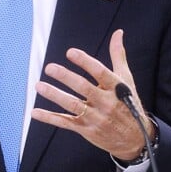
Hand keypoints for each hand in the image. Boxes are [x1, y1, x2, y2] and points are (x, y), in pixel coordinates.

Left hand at [31, 29, 152, 160]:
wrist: (134, 138)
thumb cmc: (128, 104)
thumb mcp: (126, 80)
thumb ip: (118, 56)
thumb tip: (118, 33)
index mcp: (116, 88)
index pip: (100, 73)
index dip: (85, 62)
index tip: (71, 53)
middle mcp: (106, 103)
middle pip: (83, 88)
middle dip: (65, 77)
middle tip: (50, 68)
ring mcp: (95, 118)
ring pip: (72, 105)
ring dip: (54, 95)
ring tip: (39, 85)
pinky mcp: (86, 130)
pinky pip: (65, 123)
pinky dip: (50, 118)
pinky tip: (36, 112)